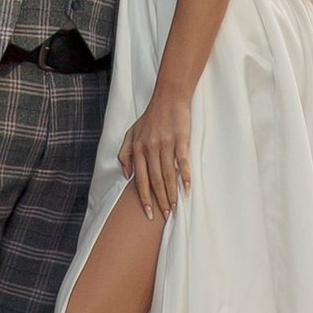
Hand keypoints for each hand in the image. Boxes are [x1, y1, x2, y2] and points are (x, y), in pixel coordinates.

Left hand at [117, 83, 191, 219]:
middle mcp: (150, 148)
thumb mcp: (131, 133)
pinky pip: (182, 162)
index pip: (140, 179)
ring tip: (175, 207)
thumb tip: (126, 175)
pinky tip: (187, 188)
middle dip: (160, 200)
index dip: (144, 198)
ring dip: (172, 193)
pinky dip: (186, 176)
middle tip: (165, 215)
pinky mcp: (180, 139)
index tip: (147, 213)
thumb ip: (125, 153)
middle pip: (155, 180)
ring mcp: (165, 144)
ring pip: (168, 174)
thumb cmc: (150, 117)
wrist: (169, 97)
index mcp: (138, 148)